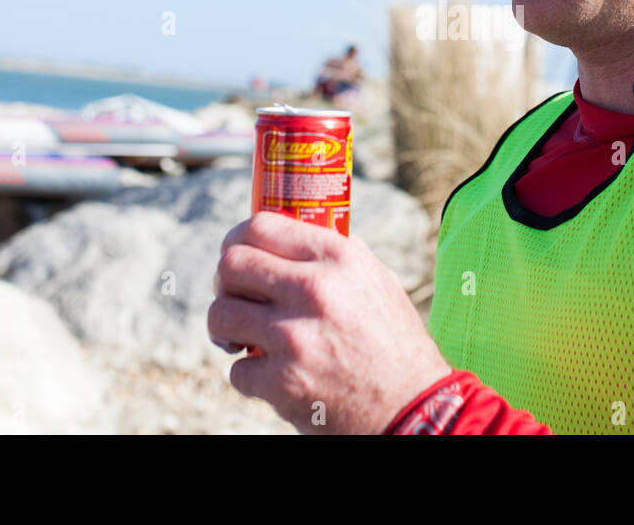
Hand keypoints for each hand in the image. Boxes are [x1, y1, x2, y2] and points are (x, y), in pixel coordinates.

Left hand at [208, 211, 451, 433]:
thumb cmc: (396, 343)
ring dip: (226, 329)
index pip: (261, 226)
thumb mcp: (379, 281)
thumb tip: (297, 237)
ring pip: (220, 314)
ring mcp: (293, 336)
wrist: (413, 407)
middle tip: (237, 299)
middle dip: (224, 283)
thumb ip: (338, 255)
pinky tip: (273, 376)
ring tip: (244, 338)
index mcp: (337, 258)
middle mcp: (314, 289)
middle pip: (231, 264)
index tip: (237, 255)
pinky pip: (236, 370)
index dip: (237, 239)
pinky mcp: (281, 382)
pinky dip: (250, 376)